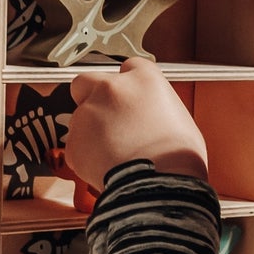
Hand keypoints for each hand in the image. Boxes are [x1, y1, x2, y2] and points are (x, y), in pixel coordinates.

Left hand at [66, 57, 208, 187]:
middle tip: (107, 117)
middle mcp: (111, 89)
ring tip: (116, 154)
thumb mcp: (180, 119)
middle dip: (91, 95)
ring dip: (92, 131)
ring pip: (81, 117)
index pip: (130, 66)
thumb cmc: (179, 158)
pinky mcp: (74, 142)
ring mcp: (88, 114)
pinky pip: (77, 146)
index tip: (131, 97)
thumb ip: (157, 107)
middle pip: (87, 80)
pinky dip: (87, 156)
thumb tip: (149, 114)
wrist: (159, 186)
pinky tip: (107, 167)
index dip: (130, 83)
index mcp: (144, 79)